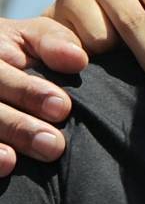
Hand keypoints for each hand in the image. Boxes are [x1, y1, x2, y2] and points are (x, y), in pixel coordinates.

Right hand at [0, 17, 87, 175]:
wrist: (4, 67)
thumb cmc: (27, 51)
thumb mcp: (36, 37)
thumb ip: (54, 42)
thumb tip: (77, 60)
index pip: (1, 74)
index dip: (29, 92)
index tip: (63, 108)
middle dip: (19, 126)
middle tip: (53, 144)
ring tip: (21, 159)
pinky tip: (4, 167)